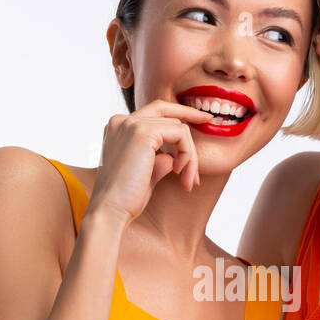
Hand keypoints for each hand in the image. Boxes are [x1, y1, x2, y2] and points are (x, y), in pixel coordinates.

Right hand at [89, 99, 214, 225]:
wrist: (111, 210)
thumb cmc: (126, 199)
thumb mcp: (145, 174)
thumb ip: (158, 160)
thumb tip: (173, 158)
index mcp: (118, 128)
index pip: (153, 113)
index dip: (176, 115)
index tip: (199, 120)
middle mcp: (122, 121)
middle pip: (165, 109)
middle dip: (189, 114)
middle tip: (208, 119)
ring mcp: (131, 124)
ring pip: (178, 126)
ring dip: (190, 155)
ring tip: (188, 180)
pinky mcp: (143, 132)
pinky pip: (181, 134)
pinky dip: (188, 155)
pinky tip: (180, 174)